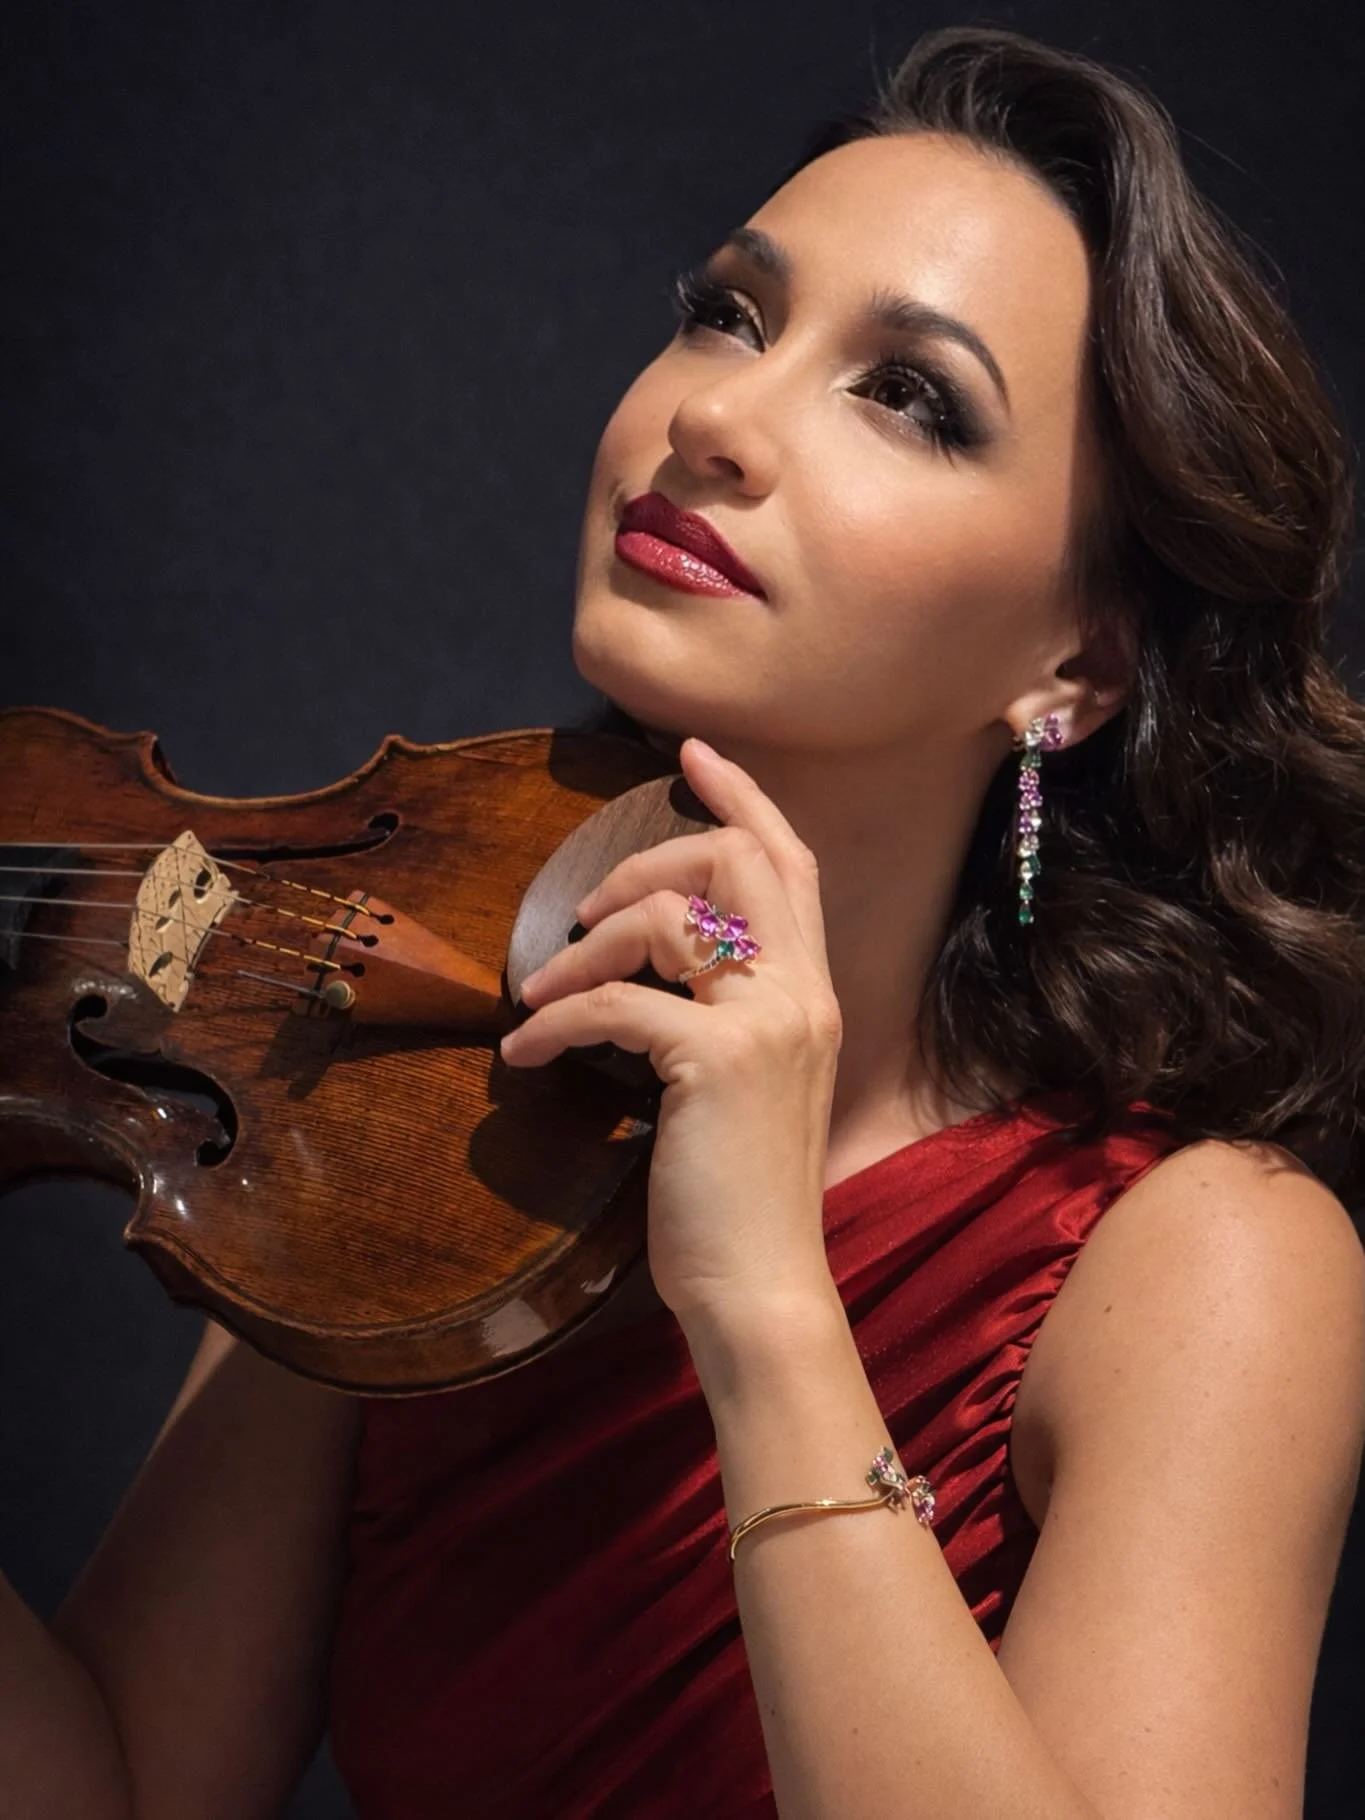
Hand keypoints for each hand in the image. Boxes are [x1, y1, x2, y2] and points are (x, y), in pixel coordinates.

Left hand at [499, 738, 843, 1329]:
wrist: (761, 1286)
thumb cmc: (741, 1199)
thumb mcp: (751, 1089)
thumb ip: (728, 1019)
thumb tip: (652, 978)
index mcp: (813, 994)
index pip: (792, 863)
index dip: (743, 797)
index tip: (692, 751)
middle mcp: (803, 992)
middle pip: (736, 860)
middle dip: (652, 857)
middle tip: (589, 901)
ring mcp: (766, 1021)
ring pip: (669, 918)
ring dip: (587, 942)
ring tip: (540, 993)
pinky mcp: (714, 1059)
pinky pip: (614, 1001)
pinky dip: (555, 1019)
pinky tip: (523, 1054)